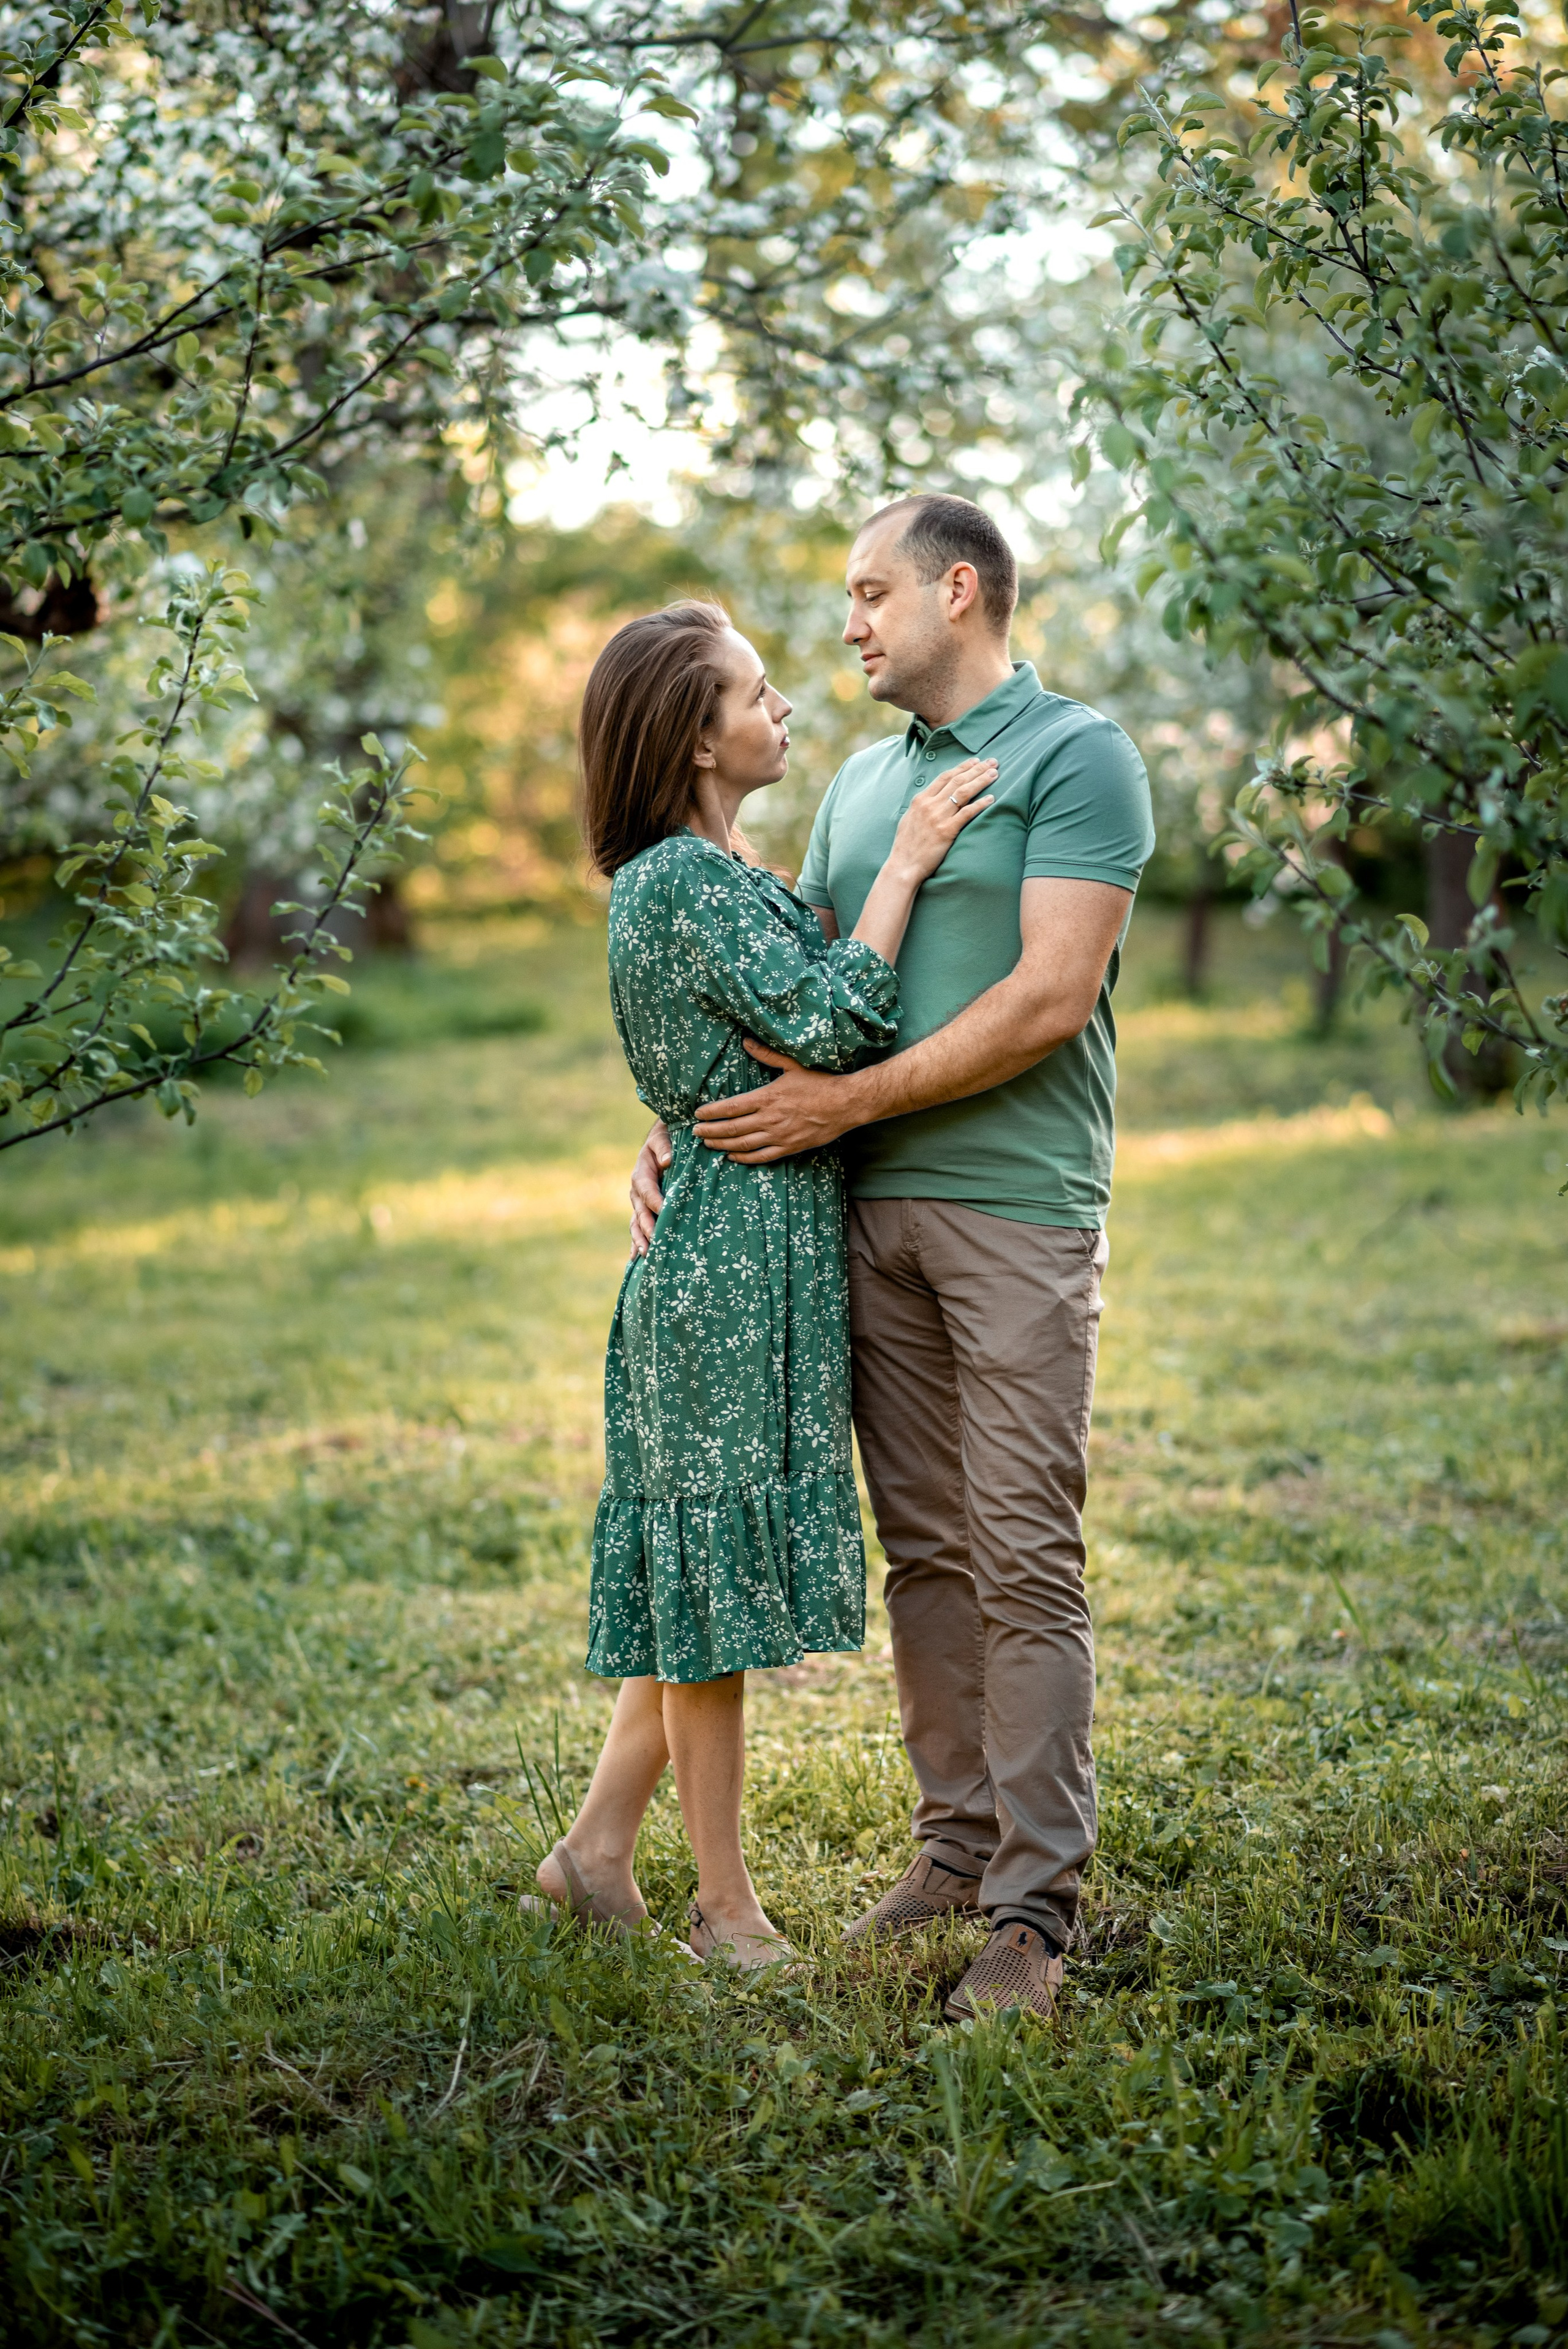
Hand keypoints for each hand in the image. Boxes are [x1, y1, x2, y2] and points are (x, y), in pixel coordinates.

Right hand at [629, 1120, 671, 1255]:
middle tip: (654, 1244)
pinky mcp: (643, 1211)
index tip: (664, 1211)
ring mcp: (638, 1204)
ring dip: (640, 1240)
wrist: (660, 1141)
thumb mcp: (662, 1138)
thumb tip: (667, 1161)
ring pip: (636, 1224)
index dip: (655, 1202)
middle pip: (640, 1213)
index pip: (647, 1191)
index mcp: (641, 1175)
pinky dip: (636, 1244)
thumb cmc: (664, 1139)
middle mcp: (637, 1192)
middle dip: (647, 1229)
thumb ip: (664, 1148)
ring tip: (647, 1255)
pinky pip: (637, 1228)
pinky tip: (637, 1260)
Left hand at [693, 1042, 856, 1162]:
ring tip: (707, 1144)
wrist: (846, 1104)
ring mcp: (779, 1136)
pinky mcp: (789, 1148)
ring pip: (743, 1144)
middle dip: (710, 1131)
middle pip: (732, 1129)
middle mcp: (770, 1119)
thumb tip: (746, 1042)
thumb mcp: (792, 1064)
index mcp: (768, 1097)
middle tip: (695, 1132)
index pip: (731, 1107)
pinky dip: (744, 1158)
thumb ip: (766, 1054)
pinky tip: (732, 1157)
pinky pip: (761, 1157)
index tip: (698, 1114)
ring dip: (722, 1145)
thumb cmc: (820, 1082)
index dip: (712, 1112)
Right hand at [887, 755, 996, 885]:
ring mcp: (938, 817)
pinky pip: (967, 813)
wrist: (903, 865)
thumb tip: (933, 799)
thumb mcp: (909, 819)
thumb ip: (922, 807)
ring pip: (963, 792)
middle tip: (992, 762)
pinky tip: (991, 799)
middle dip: (977, 769)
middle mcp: (929, 805)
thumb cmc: (906, 846)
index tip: (975, 761)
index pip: (945, 777)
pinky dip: (980, 804)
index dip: (962, 767)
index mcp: (920, 800)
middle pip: (957, 780)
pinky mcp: (947, 831)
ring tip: (995, 774)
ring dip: (981, 781)